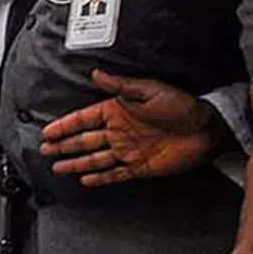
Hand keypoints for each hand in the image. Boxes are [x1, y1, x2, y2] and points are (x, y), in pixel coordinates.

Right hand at [40, 70, 221, 186]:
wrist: (206, 129)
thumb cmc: (181, 105)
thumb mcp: (148, 89)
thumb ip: (120, 85)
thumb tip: (96, 73)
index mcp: (117, 111)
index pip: (83, 119)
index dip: (64, 126)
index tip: (48, 131)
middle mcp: (119, 131)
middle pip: (84, 140)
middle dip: (63, 145)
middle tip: (46, 149)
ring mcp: (128, 150)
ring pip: (95, 158)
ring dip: (76, 162)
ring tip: (58, 166)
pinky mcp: (140, 166)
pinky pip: (115, 173)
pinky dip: (100, 177)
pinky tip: (86, 179)